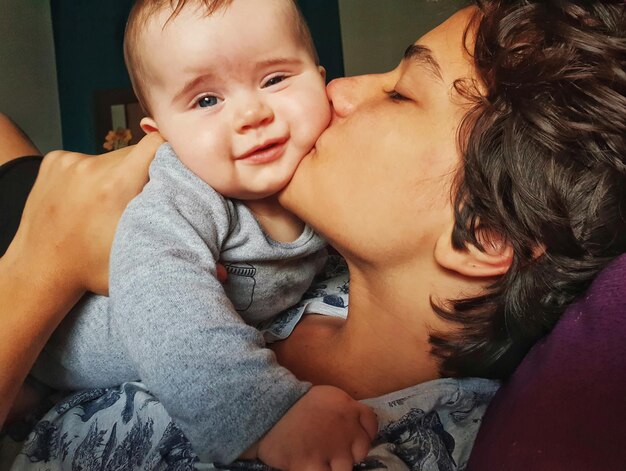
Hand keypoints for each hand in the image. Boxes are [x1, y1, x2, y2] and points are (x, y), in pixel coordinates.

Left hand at [7, 132, 162, 294]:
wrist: (40, 270)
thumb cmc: (91, 269)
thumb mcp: (139, 255)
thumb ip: (168, 229)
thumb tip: (203, 227)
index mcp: (115, 187)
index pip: (156, 144)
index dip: (171, 152)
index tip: (175, 169)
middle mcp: (91, 167)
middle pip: (135, 152)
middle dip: (143, 171)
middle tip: (139, 200)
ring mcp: (69, 162)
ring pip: (112, 157)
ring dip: (118, 174)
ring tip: (108, 205)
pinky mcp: (54, 160)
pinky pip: (88, 159)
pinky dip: (93, 175)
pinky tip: (86, 200)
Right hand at [256, 385, 377, 470]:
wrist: (265, 411)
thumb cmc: (292, 404)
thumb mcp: (325, 397)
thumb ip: (343, 411)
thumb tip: (353, 429)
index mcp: (347, 406)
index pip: (371, 424)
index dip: (364, 434)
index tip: (353, 440)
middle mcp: (345, 428)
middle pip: (361, 451)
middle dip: (348, 454)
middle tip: (331, 453)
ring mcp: (330, 449)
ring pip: (345, 470)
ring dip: (333, 467)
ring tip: (319, 460)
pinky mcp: (311, 465)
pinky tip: (308, 466)